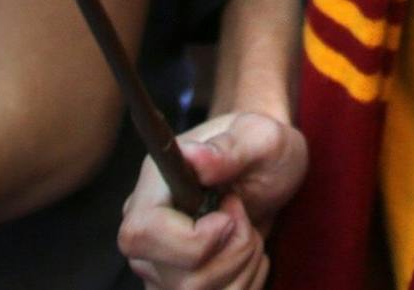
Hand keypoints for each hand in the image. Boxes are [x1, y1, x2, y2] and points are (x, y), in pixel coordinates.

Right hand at [118, 111, 307, 289]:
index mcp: (154, 186)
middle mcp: (146, 229)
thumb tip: (193, 155)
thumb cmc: (263, 149)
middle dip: (232, 256)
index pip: (143, 234)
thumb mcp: (259, 138)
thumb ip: (228, 148)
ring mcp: (159, 262)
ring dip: (242, 269)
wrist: (271, 170)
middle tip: (246, 220)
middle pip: (177, 279)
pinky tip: (249, 256)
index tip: (230, 213)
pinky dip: (245, 284)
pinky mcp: (178, 283)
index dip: (193, 239)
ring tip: (250, 234)